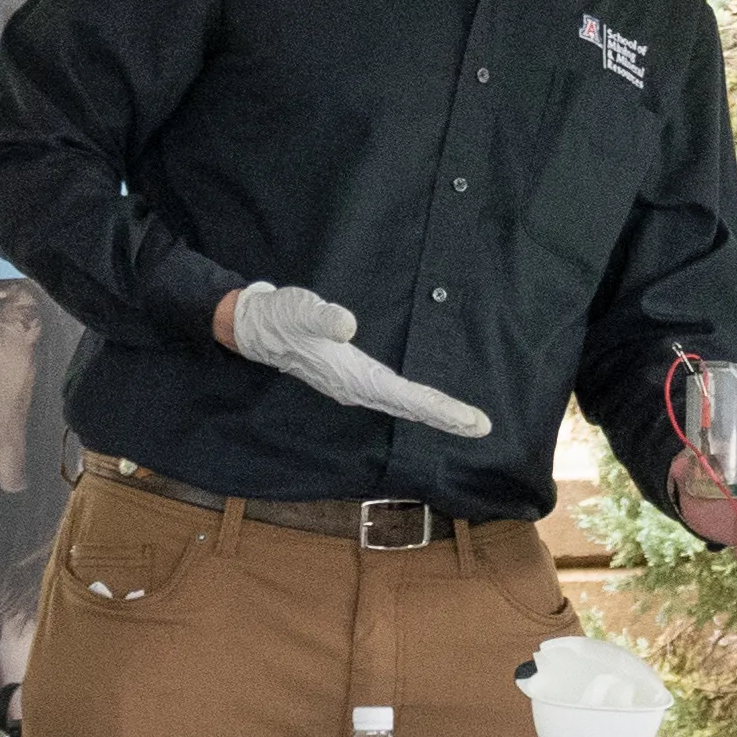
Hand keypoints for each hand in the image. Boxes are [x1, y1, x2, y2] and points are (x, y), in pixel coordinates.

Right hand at [222, 282, 492, 436]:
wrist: (254, 328)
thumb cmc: (280, 316)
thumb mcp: (301, 309)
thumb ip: (323, 317)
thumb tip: (347, 325)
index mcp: (353, 376)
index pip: (406, 396)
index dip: (440, 408)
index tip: (471, 421)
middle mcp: (357, 388)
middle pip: (411, 407)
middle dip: (447, 417)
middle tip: (482, 427)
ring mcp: (354, 386)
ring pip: (403, 404)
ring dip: (434, 413)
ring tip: (465, 421)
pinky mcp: (351, 378)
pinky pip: (393, 396)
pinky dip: (416, 402)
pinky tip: (427, 405)